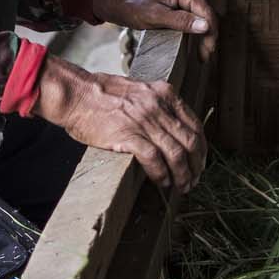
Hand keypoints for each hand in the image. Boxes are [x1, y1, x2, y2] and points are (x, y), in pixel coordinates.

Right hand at [34, 55, 205, 191]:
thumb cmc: (102, 94)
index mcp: (165, 94)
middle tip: (194, 179)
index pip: (195, 124)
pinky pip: (154, 159)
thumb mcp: (140, 91)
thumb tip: (171, 129)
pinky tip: (163, 182)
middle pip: (191, 141)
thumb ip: (158, 106)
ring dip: (183, 174)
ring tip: (182, 186)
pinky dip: (162, 174)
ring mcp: (145, 121)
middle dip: (196, 165)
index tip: (200, 161)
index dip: (202, 147)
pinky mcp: (128, 135)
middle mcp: (159, 106)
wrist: (77, 94)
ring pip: (176, 153)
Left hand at [96, 0, 217, 62]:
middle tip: (205, 56)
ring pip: (203, 17)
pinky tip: (197, 43)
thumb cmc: (135, 9)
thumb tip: (206, 26)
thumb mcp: (157, 17)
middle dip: (208, 36)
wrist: (122, 5)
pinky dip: (197, 30)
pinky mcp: (183, 1)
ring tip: (202, 53)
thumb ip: (182, 21)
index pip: (206, 12)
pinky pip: (196, 16)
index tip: (207, 51)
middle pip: (207, 14)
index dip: (210, 33)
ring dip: (205, 35)